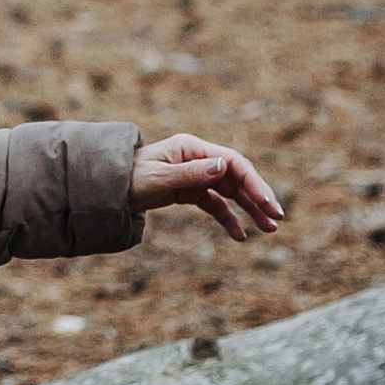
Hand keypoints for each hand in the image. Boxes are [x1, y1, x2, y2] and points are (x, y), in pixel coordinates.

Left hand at [129, 132, 283, 243]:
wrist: (107, 188)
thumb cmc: (128, 178)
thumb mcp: (158, 178)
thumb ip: (190, 173)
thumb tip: (224, 166)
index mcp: (193, 148)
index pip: (233, 163)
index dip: (253, 182)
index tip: (267, 203)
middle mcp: (198, 159)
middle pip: (237, 177)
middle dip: (259, 198)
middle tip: (277, 219)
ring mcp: (195, 175)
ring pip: (231, 192)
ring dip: (250, 210)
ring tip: (269, 229)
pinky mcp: (190, 191)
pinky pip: (215, 205)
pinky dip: (228, 219)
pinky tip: (240, 236)